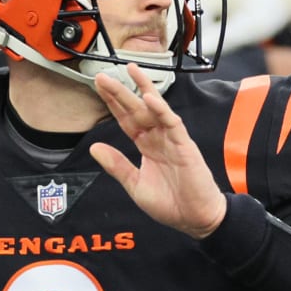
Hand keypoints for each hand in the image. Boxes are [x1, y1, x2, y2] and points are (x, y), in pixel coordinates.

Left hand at [89, 64, 227, 238]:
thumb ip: (117, 165)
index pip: (126, 119)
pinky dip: (161, 110)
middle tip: (103, 76)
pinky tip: (149, 97)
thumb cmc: (171, 203)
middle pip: (136, 109)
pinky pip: (172, 123)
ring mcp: (172, 139)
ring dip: (142, 89)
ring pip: (155, 109)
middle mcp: (158, 138)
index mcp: (147, 146)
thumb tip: (95, 148)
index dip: (113, 103)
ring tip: (129, 71)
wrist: (195, 219)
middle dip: (120, 92)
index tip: (99, 87)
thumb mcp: (135, 185)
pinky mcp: (185, 145)